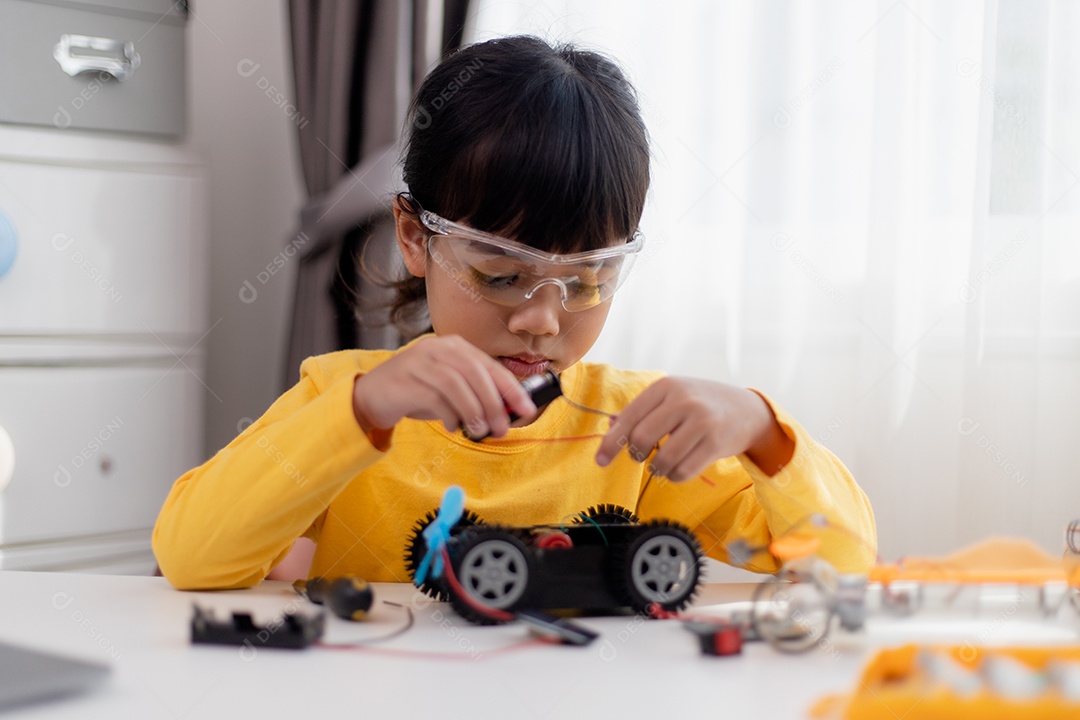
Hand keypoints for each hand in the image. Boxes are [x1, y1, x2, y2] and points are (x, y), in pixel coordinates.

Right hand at [352, 335, 535, 437]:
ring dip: (473, 411)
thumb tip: (508, 412)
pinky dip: (449, 415)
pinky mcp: (404, 380)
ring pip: (456, 384)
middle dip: (494, 403)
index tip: (527, 409)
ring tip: (478, 431)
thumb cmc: (419, 392)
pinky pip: (434, 398)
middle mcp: (438, 348)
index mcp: (455, 346)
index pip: (490, 365)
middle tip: (501, 428)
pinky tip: (452, 426)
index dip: (512, 388)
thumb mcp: (452, 389)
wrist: (374, 395)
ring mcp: (419, 361)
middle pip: (475, 373)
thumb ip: (477, 394)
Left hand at [594, 377, 793, 480]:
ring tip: (661, 464)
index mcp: (666, 387)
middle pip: (641, 439)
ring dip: (656, 469)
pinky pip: (682, 471)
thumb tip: (610, 428)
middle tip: (642, 457)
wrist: (747, 409)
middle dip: (636, 455)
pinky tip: (678, 469)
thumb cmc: (702, 403)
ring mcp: (701, 421)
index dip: (611, 443)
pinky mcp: (716, 443)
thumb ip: (642, 411)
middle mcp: (682, 400)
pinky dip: (674, 476)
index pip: (628, 418)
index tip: (601, 460)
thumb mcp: (672, 397)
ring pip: (661, 460)